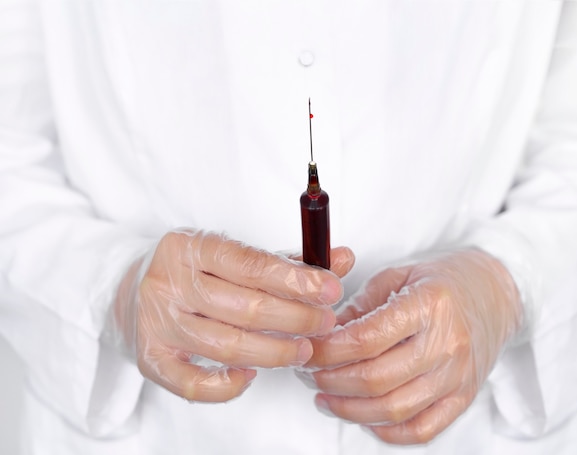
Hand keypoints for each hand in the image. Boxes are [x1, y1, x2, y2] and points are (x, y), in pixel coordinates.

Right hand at [112, 229, 354, 402]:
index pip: (252, 265)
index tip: (331, 290)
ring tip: (305, 349)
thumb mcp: (236, 255)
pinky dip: (228, 385)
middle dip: (296, 319)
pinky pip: (193, 384)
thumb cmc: (194, 271)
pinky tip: (254, 374)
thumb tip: (342, 259)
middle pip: (245, 308)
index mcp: (190, 246)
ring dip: (276, 352)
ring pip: (227, 346)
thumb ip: (288, 260)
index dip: (297, 281)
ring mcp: (156, 323)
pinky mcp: (150, 358)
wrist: (129, 290)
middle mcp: (168, 283)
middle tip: (324, 323)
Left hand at [302, 249, 520, 444]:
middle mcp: (447, 343)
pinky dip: (386, 431)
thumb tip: (324, 338)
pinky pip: (421, 430)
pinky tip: (363, 416)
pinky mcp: (464, 398)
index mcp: (429, 304)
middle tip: (310, 373)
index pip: (365, 339)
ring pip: (393, 410)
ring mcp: (458, 376)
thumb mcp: (397, 277)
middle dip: (330, 381)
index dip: (326, 351)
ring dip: (349, 410)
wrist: (496, 294)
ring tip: (326, 397)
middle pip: (375, 379)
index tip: (307, 350)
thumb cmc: (444, 281)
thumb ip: (359, 307)